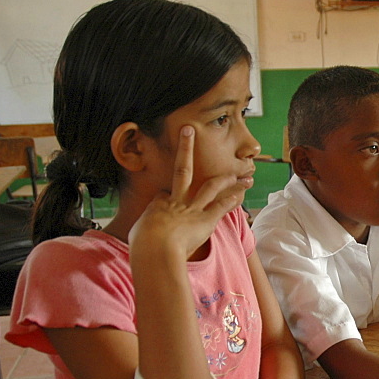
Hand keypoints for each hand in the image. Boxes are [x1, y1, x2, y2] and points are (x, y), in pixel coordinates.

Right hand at [129, 126, 247, 260]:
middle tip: (189, 130)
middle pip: (181, 169)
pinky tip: (241, 194)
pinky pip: (221, 206)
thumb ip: (142, 233)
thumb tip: (141, 239)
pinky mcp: (206, 220)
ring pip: (210, 186)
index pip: (162, 195)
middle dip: (185, 147)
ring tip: (238, 174)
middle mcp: (176, 202)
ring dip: (225, 179)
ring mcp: (192, 209)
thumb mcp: (137, 235)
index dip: (165, 197)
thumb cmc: (143, 245)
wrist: (156, 248)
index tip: (166, 201)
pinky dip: (232, 199)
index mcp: (158, 205)